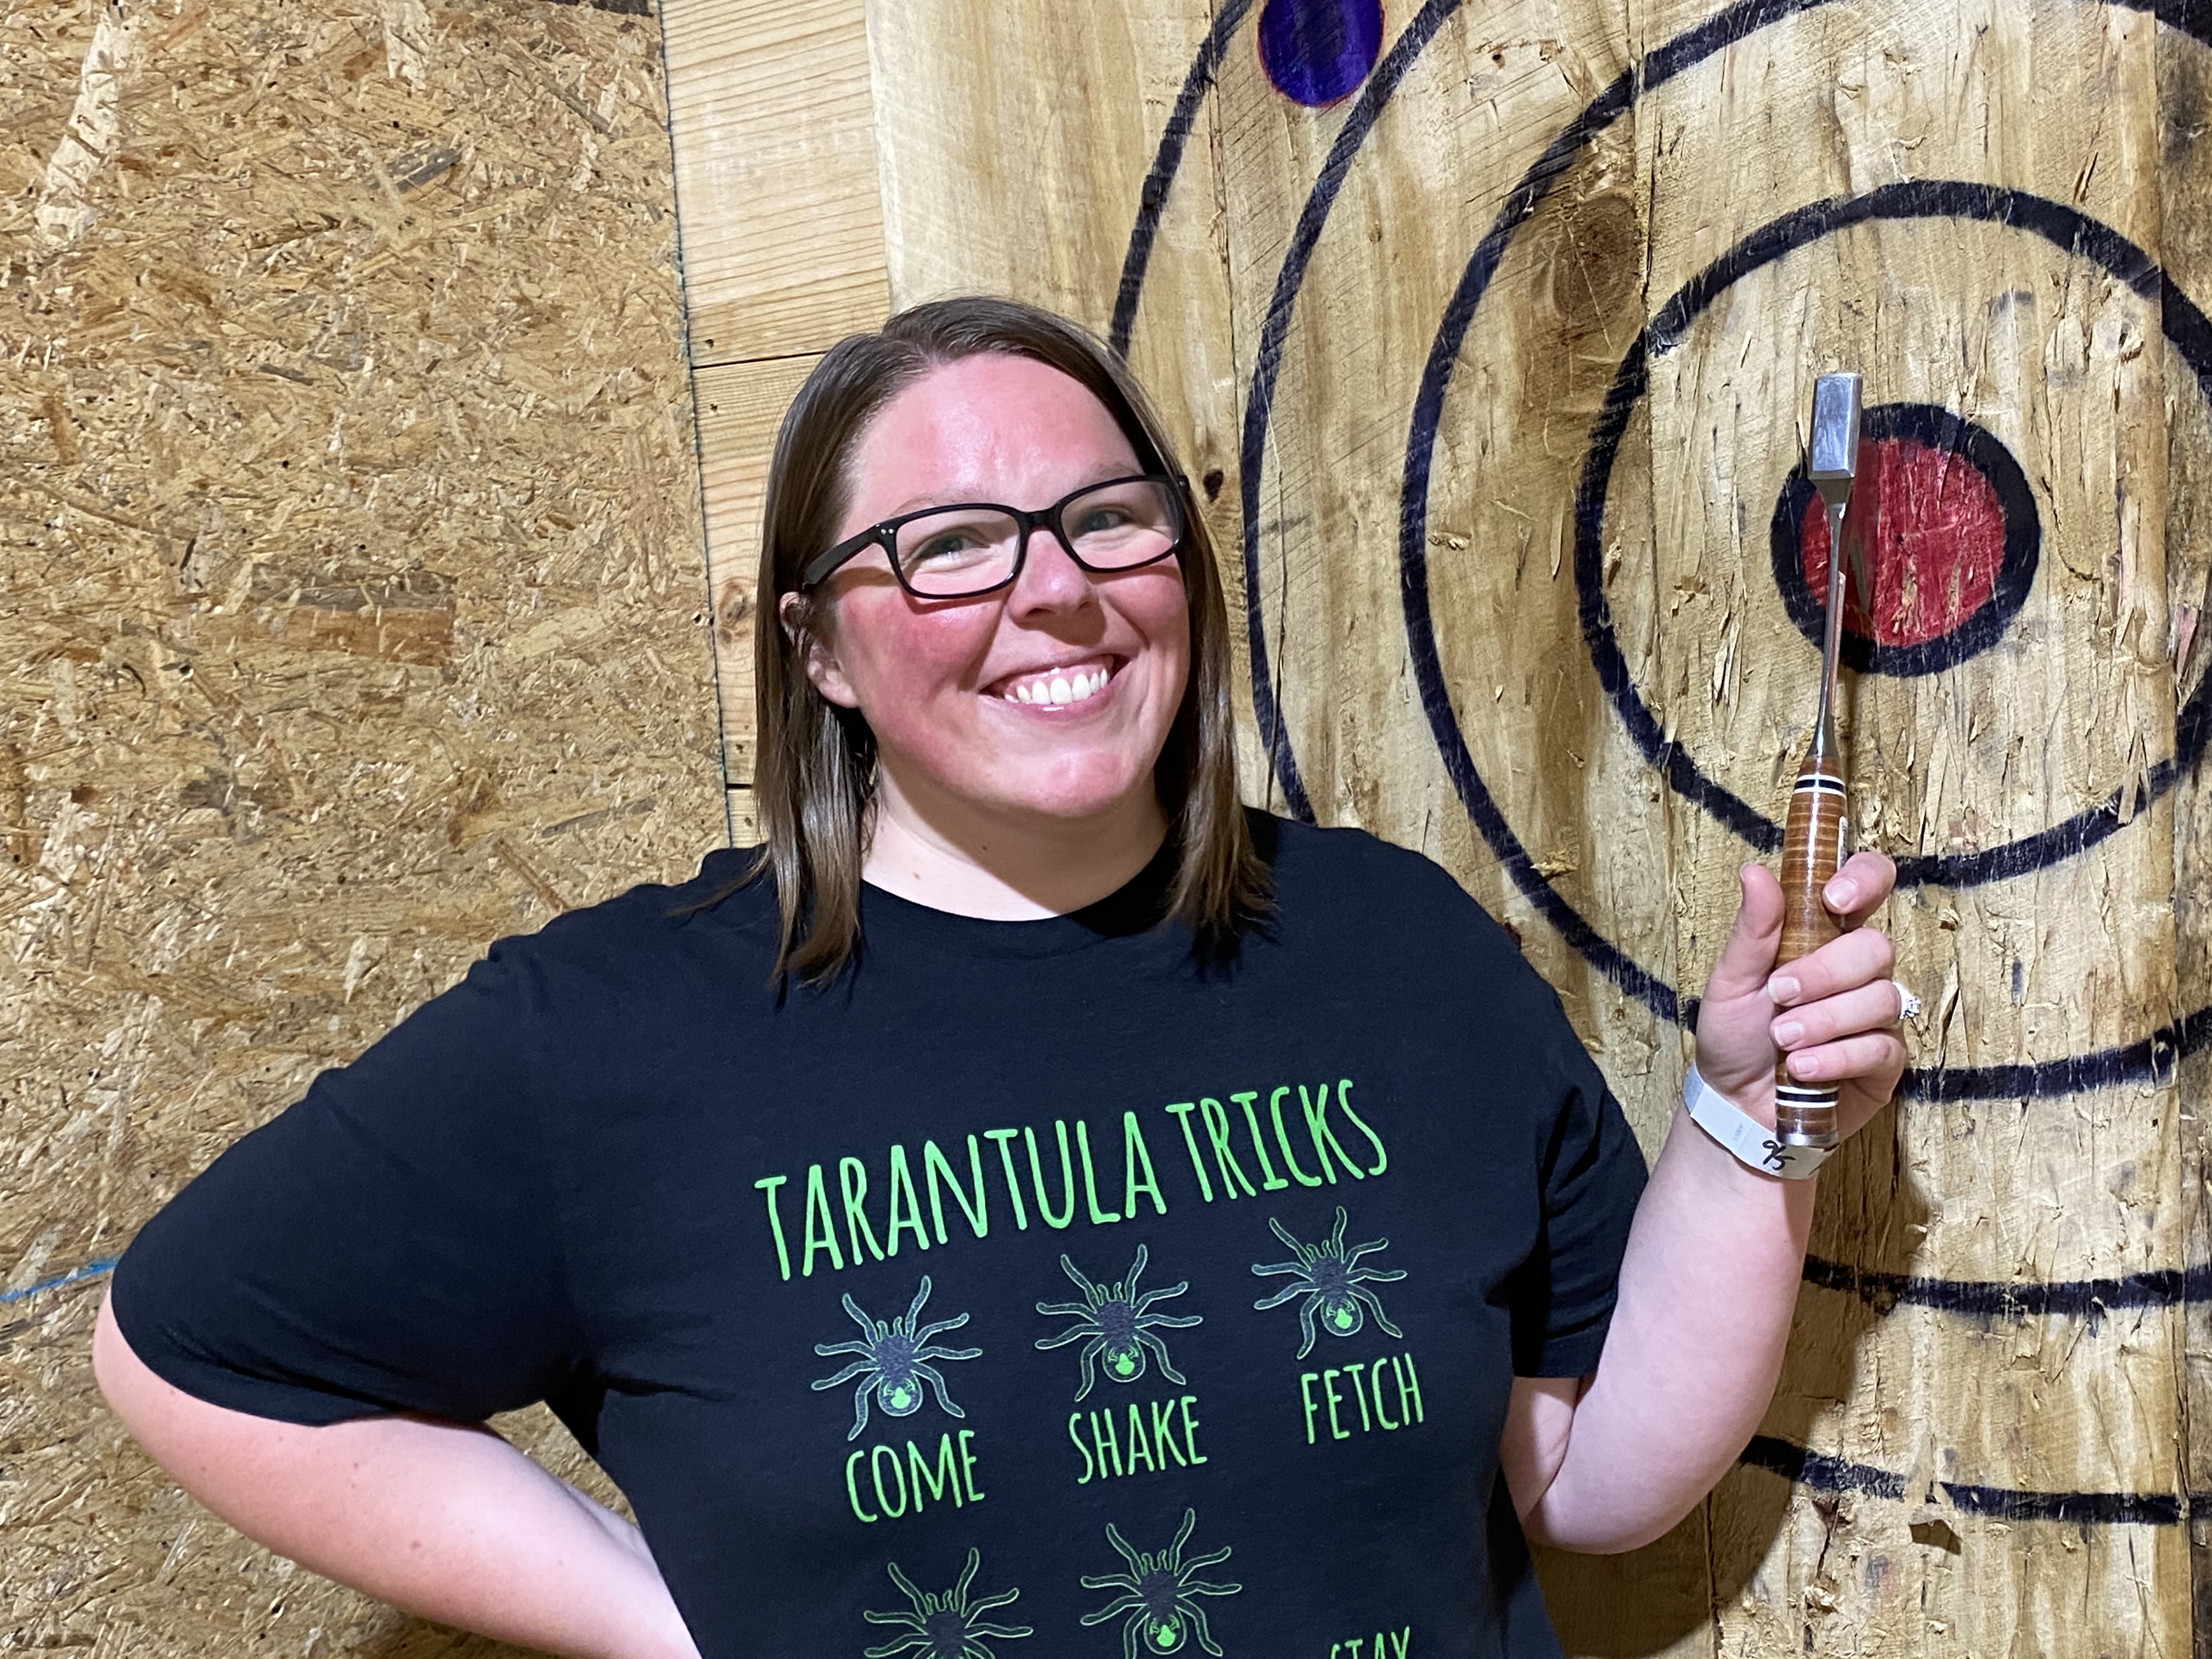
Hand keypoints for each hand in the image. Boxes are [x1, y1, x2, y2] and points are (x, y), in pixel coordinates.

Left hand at [1693, 852, 1906, 1139]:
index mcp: (1823, 936)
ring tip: (1783, 1040)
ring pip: (1882, 998)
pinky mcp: (1885, 1062)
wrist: (1734, 1103)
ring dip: (1825, 1020)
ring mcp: (1877, 1017)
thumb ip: (1752, 932)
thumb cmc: (1736, 1036)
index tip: (1835, 899)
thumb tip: (1755, 872)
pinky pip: (1882, 1048)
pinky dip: (1836, 1057)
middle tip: (1779, 994)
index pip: (1868, 885)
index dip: (1865, 880)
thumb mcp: (1730, 981)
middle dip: (1825, 972)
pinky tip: (1802, 1068)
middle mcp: (1857, 972)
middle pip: (1877, 947)